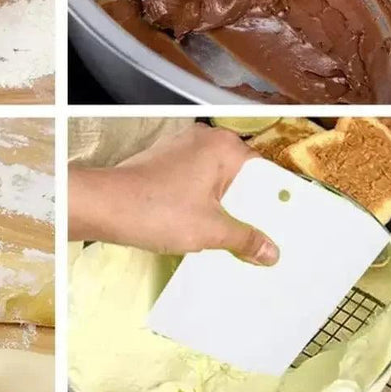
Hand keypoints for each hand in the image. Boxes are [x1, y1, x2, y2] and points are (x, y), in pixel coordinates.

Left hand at [69, 123, 278, 264]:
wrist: (104, 206)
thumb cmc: (157, 210)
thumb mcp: (210, 230)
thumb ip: (246, 239)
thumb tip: (270, 251)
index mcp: (223, 147)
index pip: (264, 173)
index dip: (275, 202)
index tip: (286, 227)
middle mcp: (204, 140)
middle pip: (240, 178)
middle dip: (249, 208)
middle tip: (264, 240)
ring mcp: (181, 149)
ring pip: (216, 182)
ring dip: (225, 208)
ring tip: (237, 240)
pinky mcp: (164, 163)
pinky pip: (195, 183)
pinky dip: (203, 203)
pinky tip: (206, 229)